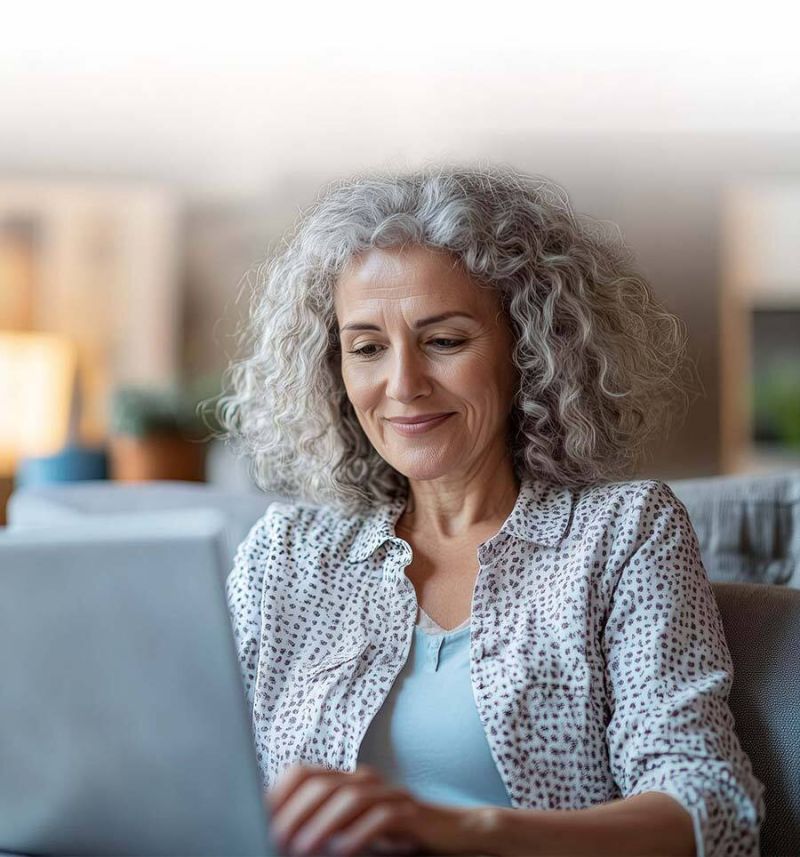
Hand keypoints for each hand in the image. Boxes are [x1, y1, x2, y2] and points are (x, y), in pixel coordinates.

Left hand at [265, 762, 478, 856]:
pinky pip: (381, 817)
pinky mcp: (409, 812)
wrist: (448, 833)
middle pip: (322, 784)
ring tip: (302, 849)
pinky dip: (359, 834)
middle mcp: (364, 780)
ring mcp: (388, 793)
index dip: (280, 791)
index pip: (304, 772)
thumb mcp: (352, 828)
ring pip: (349, 798)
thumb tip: (281, 834)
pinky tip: (342, 851)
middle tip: (276, 838)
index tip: (259, 815)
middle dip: (295, 812)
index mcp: (346, 779)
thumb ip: (323, 824)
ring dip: (322, 825)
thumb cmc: (393, 835)